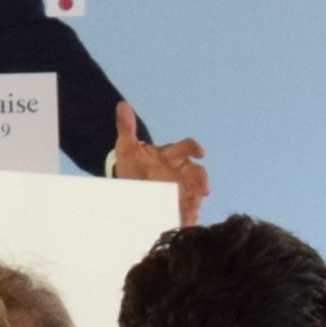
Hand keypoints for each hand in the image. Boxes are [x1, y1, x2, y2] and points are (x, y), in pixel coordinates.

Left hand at [112, 102, 208, 225]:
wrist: (127, 187)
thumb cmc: (131, 165)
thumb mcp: (126, 147)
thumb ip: (126, 127)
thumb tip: (122, 104)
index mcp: (170, 155)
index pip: (186, 147)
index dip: (194, 148)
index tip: (201, 152)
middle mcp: (180, 171)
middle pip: (197, 173)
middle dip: (202, 181)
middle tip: (203, 190)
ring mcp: (181, 189)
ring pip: (195, 193)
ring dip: (196, 201)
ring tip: (191, 212)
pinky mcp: (179, 204)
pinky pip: (188, 209)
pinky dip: (188, 215)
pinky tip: (186, 222)